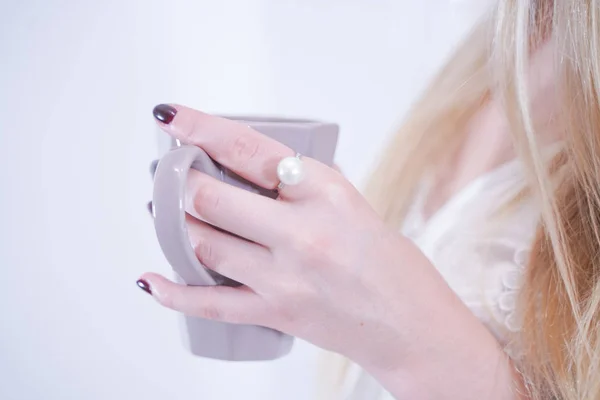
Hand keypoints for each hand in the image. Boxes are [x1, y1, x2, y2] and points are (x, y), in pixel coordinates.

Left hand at [140, 105, 465, 373]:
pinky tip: (151, 278)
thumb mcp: (352, 202)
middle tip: (171, 173)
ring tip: (167, 211)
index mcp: (326, 193)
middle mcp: (302, 233)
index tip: (174, 118)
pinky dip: (172, 292)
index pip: (249, 150)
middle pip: (212, 199)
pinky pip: (209, 303)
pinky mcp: (274, 314)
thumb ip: (301, 184)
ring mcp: (284, 278)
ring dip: (175, 224)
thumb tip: (248, 167)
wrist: (411, 325)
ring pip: (203, 244)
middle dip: (181, 181)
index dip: (202, 129)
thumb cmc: (389, 262)